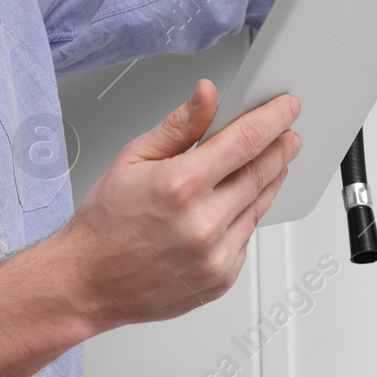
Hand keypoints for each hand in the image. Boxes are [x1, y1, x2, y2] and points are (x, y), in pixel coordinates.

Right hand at [55, 78, 300, 328]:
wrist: (89, 281)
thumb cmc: (106, 222)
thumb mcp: (134, 158)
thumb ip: (180, 125)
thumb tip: (208, 95)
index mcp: (181, 185)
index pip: (246, 141)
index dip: (273, 119)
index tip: (286, 109)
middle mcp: (202, 223)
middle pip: (262, 172)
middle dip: (281, 148)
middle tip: (288, 134)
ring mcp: (215, 255)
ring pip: (261, 205)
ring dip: (271, 179)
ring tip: (270, 162)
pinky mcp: (221, 278)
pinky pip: (248, 236)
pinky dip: (249, 214)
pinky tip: (237, 203)